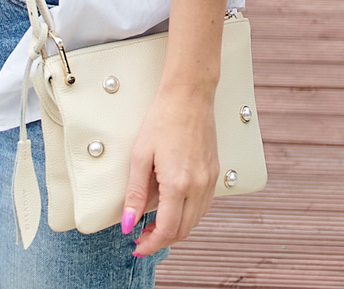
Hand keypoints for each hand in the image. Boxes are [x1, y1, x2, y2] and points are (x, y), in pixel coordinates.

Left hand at [122, 82, 218, 256]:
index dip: (151, 244)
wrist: (190, 96)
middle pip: (183, 230)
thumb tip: (128, 224)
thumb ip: (135, 194)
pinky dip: (189, 215)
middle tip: (140, 236)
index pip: (167, 230)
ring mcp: (210, 180)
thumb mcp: (140, 156)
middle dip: (161, 240)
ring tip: (154, 223)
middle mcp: (199, 186)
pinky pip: (204, 206)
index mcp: (178, 184)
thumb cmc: (162, 120)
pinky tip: (173, 207)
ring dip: (176, 229)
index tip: (136, 247)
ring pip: (196, 221)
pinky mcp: (215, 173)